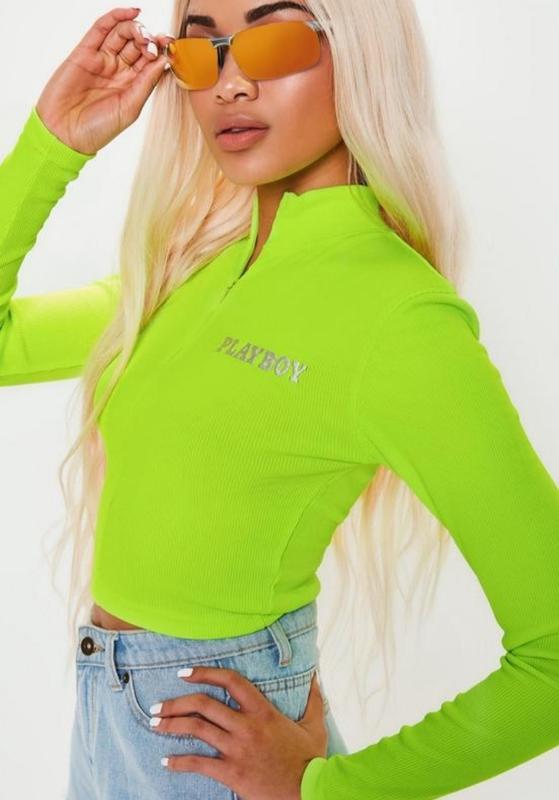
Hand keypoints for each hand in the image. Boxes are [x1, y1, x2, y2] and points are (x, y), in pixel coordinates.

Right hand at [35, 7, 172, 155]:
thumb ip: (146, 83)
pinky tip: (132, 12)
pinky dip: (116, 17)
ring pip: (122, 34)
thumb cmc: (97, 129)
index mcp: (132, 85)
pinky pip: (101, 29)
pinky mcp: (84, 52)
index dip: (162, 52)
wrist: (65, 134)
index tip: (171, 48)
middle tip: (155, 44)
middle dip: (150, 39)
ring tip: (143, 36)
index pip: (151, 62)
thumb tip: (165, 61)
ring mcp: (102, 60)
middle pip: (138, 45)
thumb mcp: (130, 108)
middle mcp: (118, 70)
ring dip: (137, 29)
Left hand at [150, 665, 328, 799]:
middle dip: (177, 702)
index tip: (184, 673)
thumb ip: (313, 698)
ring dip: (172, 725)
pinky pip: (200, 764)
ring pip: (197, 729)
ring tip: (155, 724)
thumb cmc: (311, 759)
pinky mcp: (233, 773)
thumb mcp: (314, 724)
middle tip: (158, 705)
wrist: (311, 791)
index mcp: (263, 711)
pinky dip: (180, 761)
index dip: (205, 673)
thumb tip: (315, 675)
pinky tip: (167, 761)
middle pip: (204, 704)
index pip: (231, 681)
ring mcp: (238, 749)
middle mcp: (247, 726)